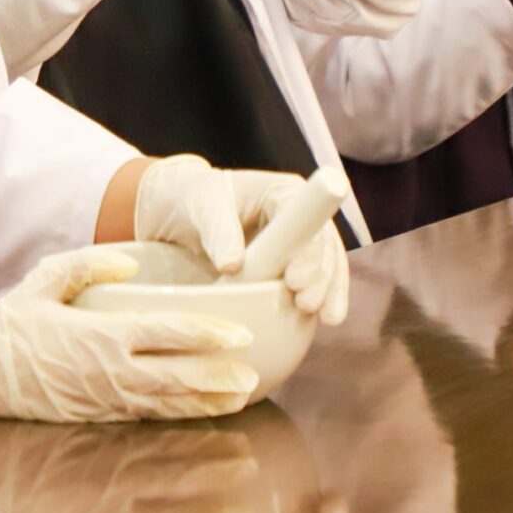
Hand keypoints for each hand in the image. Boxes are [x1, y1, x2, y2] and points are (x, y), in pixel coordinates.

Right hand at [0, 249, 259, 421]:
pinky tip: (203, 414)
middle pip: (177, 378)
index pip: (166, 335)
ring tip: (242, 400)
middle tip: (253, 377)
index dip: (206, 335)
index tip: (239, 334)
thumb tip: (129, 262)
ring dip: (207, 405)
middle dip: (218, 378)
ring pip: (168, 405)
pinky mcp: (99, 419)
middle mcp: (108, 373)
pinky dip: (179, 417)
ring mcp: (105, 401)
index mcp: (99, 335)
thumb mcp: (43, 280)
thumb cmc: (10, 325)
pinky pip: (148, 419)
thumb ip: (88, 265)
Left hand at [132, 155, 348, 323]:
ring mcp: (299, 243)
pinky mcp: (292, 267)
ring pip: (327, 265)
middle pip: (323, 244)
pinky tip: (326, 320)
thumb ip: (218, 230)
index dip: (306, 249)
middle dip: (321, 276)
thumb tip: (233, 264)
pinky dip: (323, 300)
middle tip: (306, 303)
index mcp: (282, 193)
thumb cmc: (196, 199)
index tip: (295, 279)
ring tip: (326, 318)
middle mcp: (300, 216)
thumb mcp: (202, 207)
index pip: (305, 218)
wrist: (184, 211)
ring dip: (328, 292)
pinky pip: (315, 282)